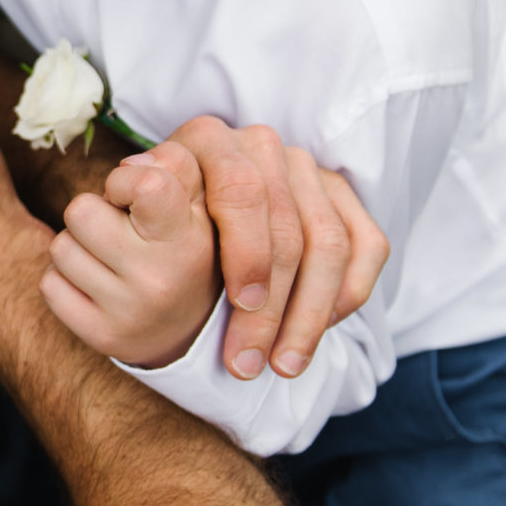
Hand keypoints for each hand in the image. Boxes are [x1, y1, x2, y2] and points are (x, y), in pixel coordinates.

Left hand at [42, 144, 219, 368]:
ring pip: (61, 248)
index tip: (134, 194)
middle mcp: (157, 279)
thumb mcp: (198, 200)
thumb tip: (128, 163)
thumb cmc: (186, 246)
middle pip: (80, 212)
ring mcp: (127, 313)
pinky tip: (96, 282)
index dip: (125, 179)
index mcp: (186, 240)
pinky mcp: (100, 336)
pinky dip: (65, 278)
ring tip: (110, 256)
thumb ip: (174, 164)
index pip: (145, 185)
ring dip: (78, 244)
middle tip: (119, 228)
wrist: (190, 331)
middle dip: (94, 211)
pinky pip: (50, 285)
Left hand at [157, 117, 387, 380]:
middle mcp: (260, 144)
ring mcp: (305, 167)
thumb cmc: (154, 226)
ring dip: (309, 316)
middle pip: (288, 228)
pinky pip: (367, 244)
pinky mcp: (341, 194)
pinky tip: (317, 335)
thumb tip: (142, 185)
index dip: (248, 250)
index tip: (239, 303)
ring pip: (330, 243)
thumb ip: (144, 203)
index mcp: (207, 138)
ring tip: (283, 366)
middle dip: (272, 308)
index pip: (243, 191)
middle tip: (248, 363)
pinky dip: (346, 295)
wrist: (180, 224)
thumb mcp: (137, 216)